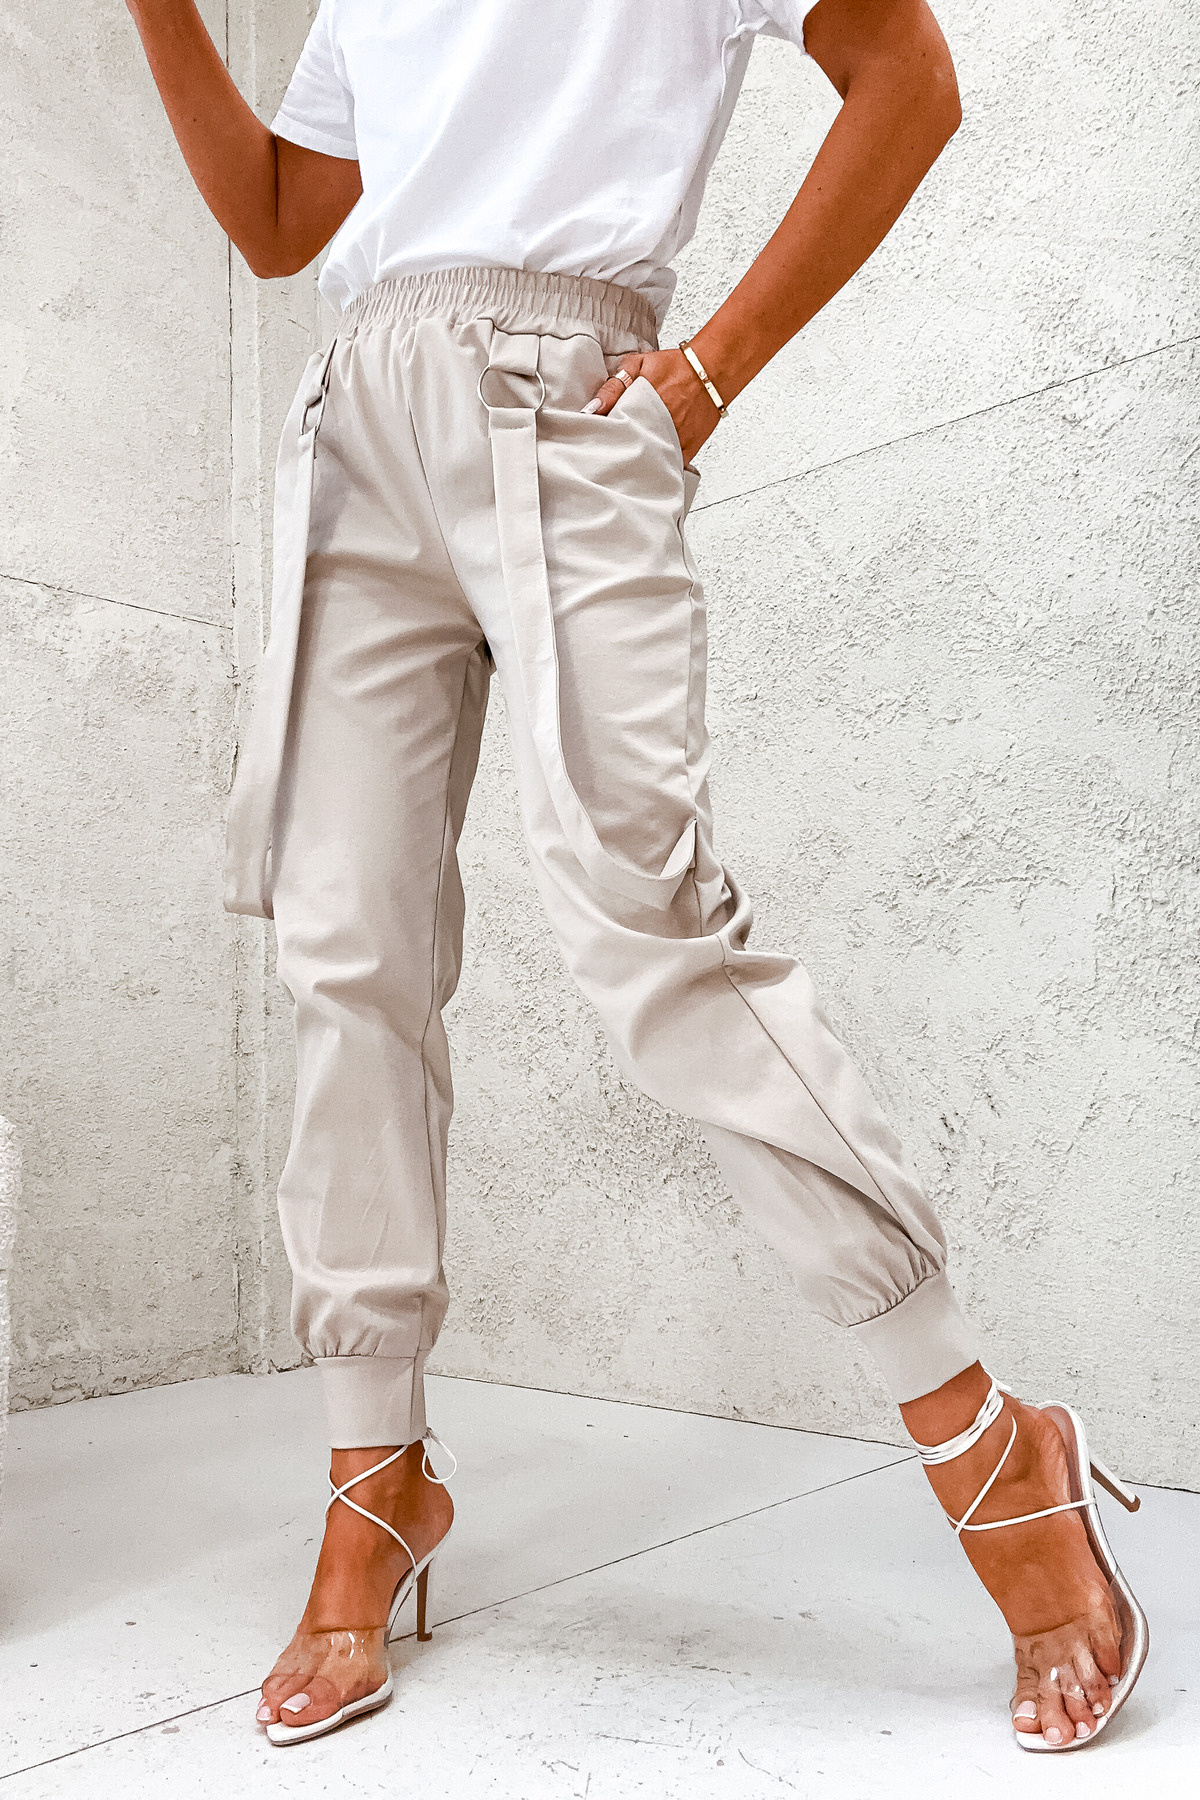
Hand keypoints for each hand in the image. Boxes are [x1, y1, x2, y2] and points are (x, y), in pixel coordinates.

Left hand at [582, 348, 720, 464]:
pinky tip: (648, 470)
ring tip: (624, 467)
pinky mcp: (688, 450)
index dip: (600, 439)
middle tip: (605, 458)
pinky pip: (669, 468)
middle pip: (627, 453)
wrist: (713, 370)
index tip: (592, 443)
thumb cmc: (676, 367)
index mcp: (640, 409)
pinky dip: (658, 470)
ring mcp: (674, 441)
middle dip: (615, 456)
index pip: (611, 433)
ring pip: (648, 465)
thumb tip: (591, 409)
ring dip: (636, 465)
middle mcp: (658, 427)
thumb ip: (613, 387)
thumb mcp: (637, 365)